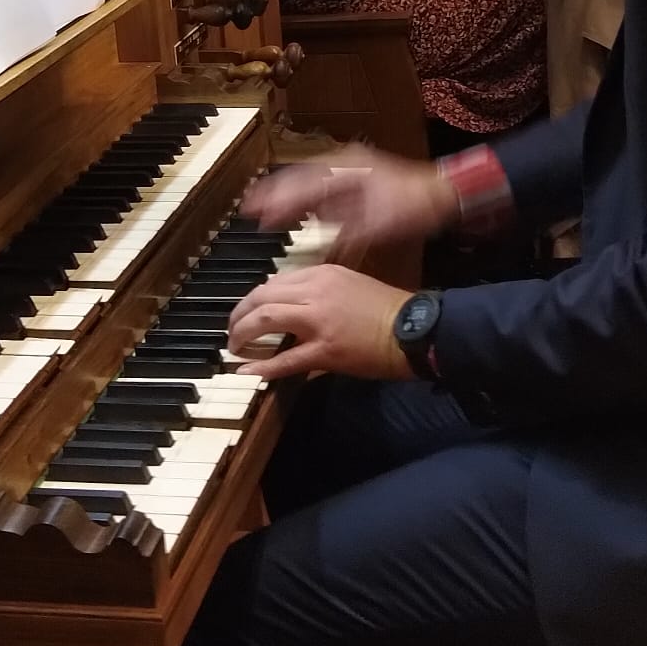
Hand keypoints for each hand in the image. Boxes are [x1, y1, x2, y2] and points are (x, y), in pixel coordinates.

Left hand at [228, 264, 411, 380]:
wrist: (414, 329)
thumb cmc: (386, 309)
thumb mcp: (348, 285)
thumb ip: (318, 291)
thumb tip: (289, 307)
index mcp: (321, 274)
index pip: (274, 282)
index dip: (254, 300)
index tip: (247, 313)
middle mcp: (315, 291)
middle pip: (261, 296)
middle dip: (239, 315)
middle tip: (232, 332)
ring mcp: (318, 320)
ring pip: (264, 318)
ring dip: (242, 334)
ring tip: (235, 347)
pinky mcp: (325, 351)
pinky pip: (285, 359)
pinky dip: (262, 366)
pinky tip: (247, 371)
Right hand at [242, 146, 458, 257]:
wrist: (441, 193)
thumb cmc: (413, 207)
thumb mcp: (377, 226)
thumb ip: (344, 238)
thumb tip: (317, 254)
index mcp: (345, 170)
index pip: (302, 185)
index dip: (278, 200)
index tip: (257, 212)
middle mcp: (342, 164)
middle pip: (299, 178)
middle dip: (274, 194)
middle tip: (250, 208)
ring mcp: (348, 169)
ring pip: (308, 182)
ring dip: (288, 197)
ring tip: (264, 212)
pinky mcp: (354, 179)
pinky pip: (322, 189)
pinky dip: (306, 201)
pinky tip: (296, 214)